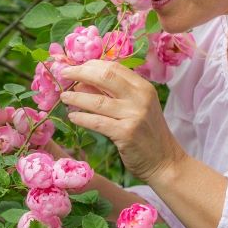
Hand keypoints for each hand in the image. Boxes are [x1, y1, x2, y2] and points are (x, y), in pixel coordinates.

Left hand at [60, 60, 185, 182]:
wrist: (164, 161)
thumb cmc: (146, 134)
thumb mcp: (134, 108)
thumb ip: (111, 94)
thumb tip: (81, 82)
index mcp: (143, 87)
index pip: (114, 68)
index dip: (91, 65)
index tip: (75, 67)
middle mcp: (141, 97)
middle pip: (105, 76)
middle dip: (80, 73)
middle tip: (63, 74)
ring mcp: (134, 115)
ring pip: (97, 100)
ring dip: (76, 97)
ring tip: (63, 97)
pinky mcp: (126, 133)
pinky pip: (97, 122)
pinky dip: (82, 118)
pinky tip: (73, 116)